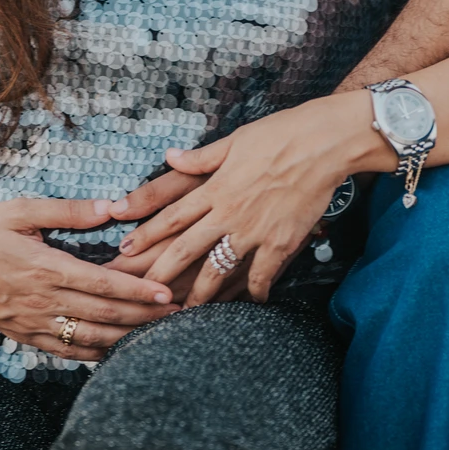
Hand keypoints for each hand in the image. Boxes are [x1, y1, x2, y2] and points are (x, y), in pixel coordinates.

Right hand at [0, 197, 178, 361]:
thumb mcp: (20, 209)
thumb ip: (68, 210)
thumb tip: (112, 207)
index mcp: (45, 268)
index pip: (102, 285)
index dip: (138, 292)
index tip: (168, 293)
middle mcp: (42, 301)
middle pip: (104, 317)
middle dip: (146, 319)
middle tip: (181, 317)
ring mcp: (33, 323)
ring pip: (90, 340)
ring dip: (127, 340)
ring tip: (160, 338)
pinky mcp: (25, 335)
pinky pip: (67, 351)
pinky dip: (96, 355)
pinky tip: (118, 352)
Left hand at [117, 94, 377, 303]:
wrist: (323, 144)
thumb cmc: (280, 134)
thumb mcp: (235, 140)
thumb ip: (202, 157)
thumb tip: (170, 157)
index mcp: (215, 187)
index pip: (172, 216)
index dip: (146, 235)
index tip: (125, 252)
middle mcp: (228, 212)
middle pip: (186, 249)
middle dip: (160, 274)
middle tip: (141, 294)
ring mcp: (254, 230)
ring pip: (218, 270)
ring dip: (200, 295)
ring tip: (185, 315)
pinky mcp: (280, 242)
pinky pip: (261, 275)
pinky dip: (254, 293)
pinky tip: (249, 305)